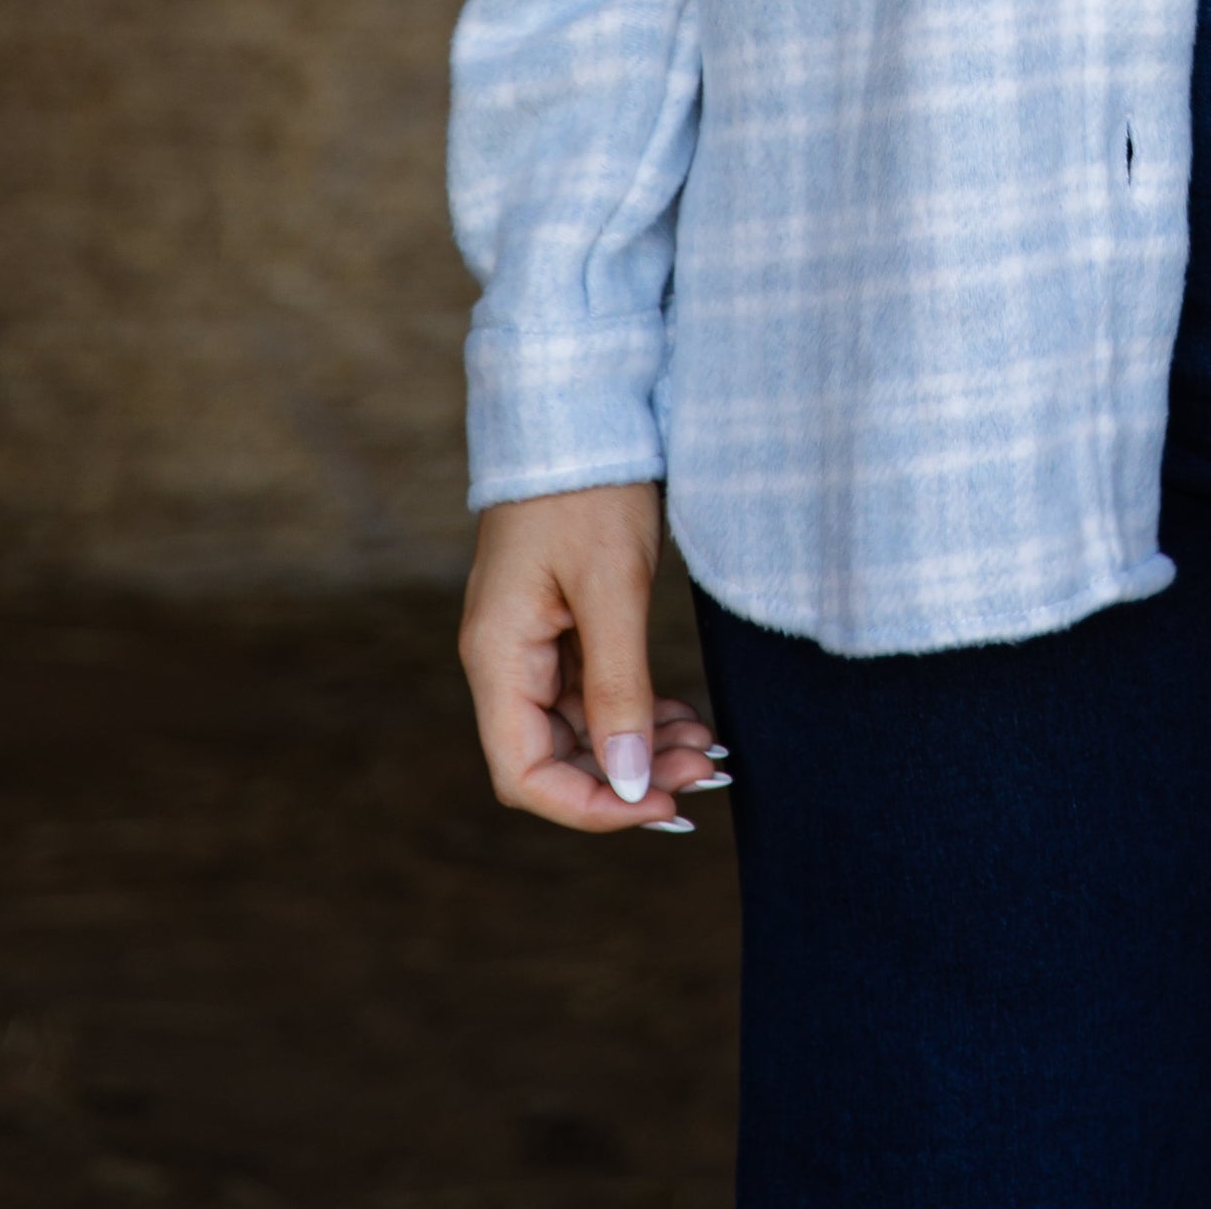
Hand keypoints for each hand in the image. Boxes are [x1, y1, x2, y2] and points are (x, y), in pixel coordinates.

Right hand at [460, 483, 726, 834]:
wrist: (581, 406)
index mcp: (499, 657)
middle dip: (631, 776)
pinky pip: (597, 691)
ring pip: (585, 728)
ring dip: (643, 746)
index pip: (526, 774)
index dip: (591, 805)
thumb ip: (619, 687)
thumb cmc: (588, 487)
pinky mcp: (564, 623)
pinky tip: (688, 716)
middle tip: (709, 771)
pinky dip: (641, 710)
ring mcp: (535, 642)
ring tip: (711, 748)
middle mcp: (507, 659)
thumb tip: (626, 782)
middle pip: (558, 757)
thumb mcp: (613, 587)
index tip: (660, 804)